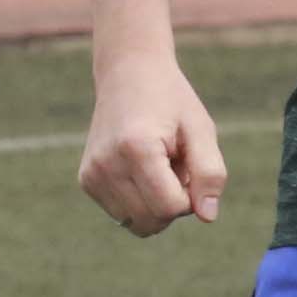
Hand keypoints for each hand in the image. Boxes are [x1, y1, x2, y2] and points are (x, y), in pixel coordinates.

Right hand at [79, 58, 229, 235]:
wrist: (128, 72)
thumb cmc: (171, 101)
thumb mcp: (201, 129)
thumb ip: (210, 173)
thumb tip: (207, 217)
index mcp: (136, 149)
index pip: (170, 207)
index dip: (190, 195)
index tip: (189, 165)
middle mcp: (106, 164)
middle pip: (152, 221)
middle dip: (173, 203)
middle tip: (175, 165)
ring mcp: (92, 174)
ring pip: (137, 224)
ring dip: (156, 204)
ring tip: (157, 166)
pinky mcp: (86, 180)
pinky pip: (123, 214)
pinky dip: (139, 201)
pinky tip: (140, 169)